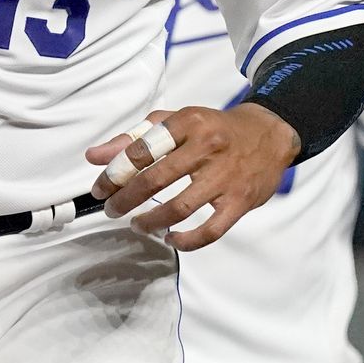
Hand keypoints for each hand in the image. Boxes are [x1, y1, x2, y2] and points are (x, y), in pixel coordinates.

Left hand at [85, 103, 298, 250]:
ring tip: (136, 224)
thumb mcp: (174, 122)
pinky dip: (188, 240)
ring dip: (151, 221)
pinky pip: (212, 229)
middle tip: (111, 210)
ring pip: (181, 207)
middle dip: (126, 199)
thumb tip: (94, 157)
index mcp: (187, 123)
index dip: (115, 173)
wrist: (269, 134)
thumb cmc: (212, 128)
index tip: (99, 189)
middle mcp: (207, 147)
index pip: (142, 150)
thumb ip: (133, 137)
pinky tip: (170, 239)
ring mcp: (226, 177)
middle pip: (156, 179)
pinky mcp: (241, 201)